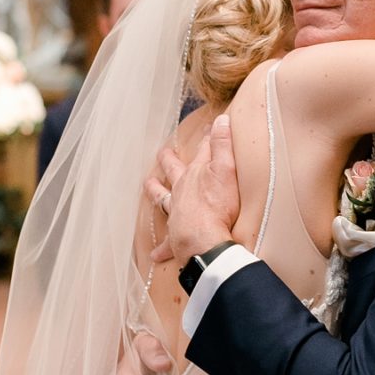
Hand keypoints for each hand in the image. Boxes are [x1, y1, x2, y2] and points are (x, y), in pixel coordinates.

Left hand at [144, 114, 240, 269]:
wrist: (204, 240)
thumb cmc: (218, 207)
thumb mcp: (226, 170)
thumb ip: (223, 144)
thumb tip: (220, 119)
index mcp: (195, 174)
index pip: (203, 150)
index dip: (208, 137)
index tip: (210, 126)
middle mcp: (182, 191)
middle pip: (174, 171)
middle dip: (169, 161)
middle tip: (162, 153)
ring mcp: (177, 213)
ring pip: (163, 199)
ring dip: (155, 192)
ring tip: (148, 185)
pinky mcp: (176, 238)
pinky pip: (167, 244)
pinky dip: (161, 250)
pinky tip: (156, 255)